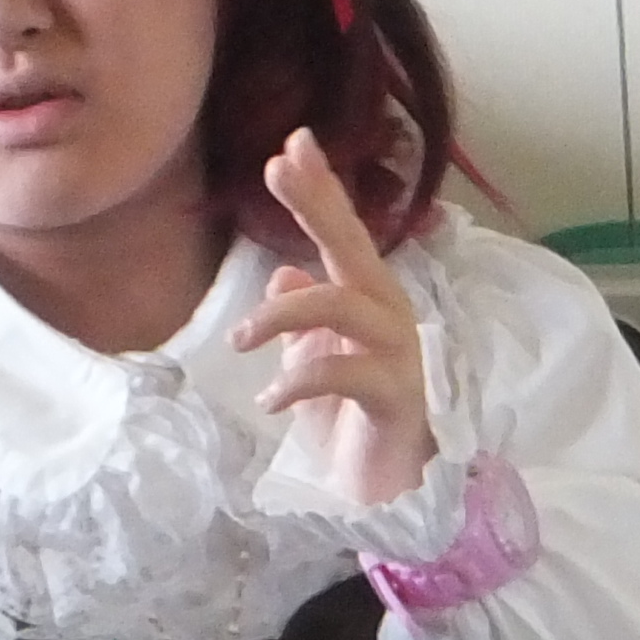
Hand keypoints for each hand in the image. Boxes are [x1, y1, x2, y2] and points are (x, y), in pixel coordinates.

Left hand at [229, 129, 433, 507]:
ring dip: (284, 313)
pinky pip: (344, 374)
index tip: (290, 145)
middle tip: (278, 167)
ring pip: (343, 305)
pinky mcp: (395, 399)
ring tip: (241, 340)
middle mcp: (388, 316)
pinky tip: (270, 399)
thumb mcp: (314, 364)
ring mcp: (398, 355)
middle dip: (317, 204)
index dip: (320, 190)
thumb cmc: (351, 427)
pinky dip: (299, 381)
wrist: (384, 495)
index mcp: (367, 303)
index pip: (342, 236)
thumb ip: (305, 318)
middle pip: (354, 248)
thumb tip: (286, 269)